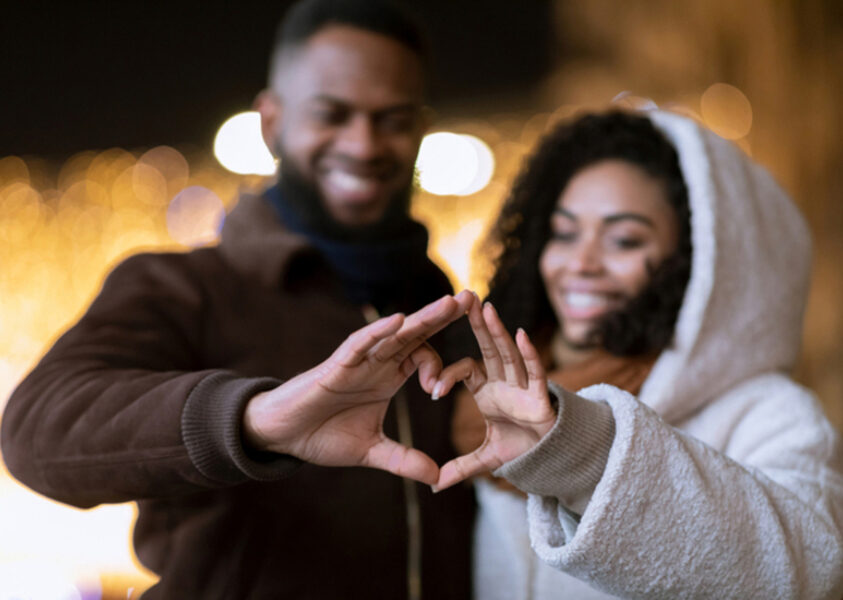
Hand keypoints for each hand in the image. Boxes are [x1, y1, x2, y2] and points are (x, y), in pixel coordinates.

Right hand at [242, 291, 473, 484]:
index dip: (439, 368)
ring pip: (395, 333)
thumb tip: (437, 477)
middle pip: (416, 334)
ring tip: (449, 303)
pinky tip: (400, 320)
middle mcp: (377, 363)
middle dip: (443, 317)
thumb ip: (404, 460)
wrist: (283, 436)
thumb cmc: (322, 435)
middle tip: (472, 298)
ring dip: (422, 318)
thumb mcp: (371, 451)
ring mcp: (358, 361)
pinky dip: (379, 332)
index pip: (423, 358)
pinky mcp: (336, 366)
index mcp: (388, 377)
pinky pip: (360, 344)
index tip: (439, 391)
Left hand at [431, 297, 555, 491]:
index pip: (466, 370)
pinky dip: (528, 354)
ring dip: (498, 331)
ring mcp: (524, 386)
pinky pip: (534, 372)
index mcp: (488, 390)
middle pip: (488, 348)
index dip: (448, 375)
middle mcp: (505, 382)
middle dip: (477, 324)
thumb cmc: (521, 449)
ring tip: (486, 308)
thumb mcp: (486, 458)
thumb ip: (461, 467)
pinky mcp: (541, 396)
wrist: (552, 461)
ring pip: (509, 354)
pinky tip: (520, 334)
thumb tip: (434, 485)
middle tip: (463, 298)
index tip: (432, 391)